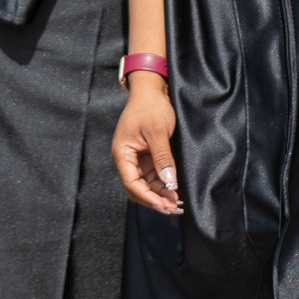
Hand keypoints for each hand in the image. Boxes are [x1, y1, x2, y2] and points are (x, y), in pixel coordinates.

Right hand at [112, 75, 181, 213]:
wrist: (151, 90)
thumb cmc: (150, 106)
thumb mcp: (157, 132)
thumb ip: (163, 158)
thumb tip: (170, 183)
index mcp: (122, 153)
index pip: (132, 184)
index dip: (149, 198)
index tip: (166, 205)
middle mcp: (125, 159)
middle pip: (137, 189)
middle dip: (154, 201)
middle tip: (175, 208)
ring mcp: (135, 160)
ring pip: (145, 186)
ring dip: (159, 195)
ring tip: (177, 203)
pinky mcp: (144, 157)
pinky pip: (151, 178)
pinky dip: (162, 186)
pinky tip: (174, 191)